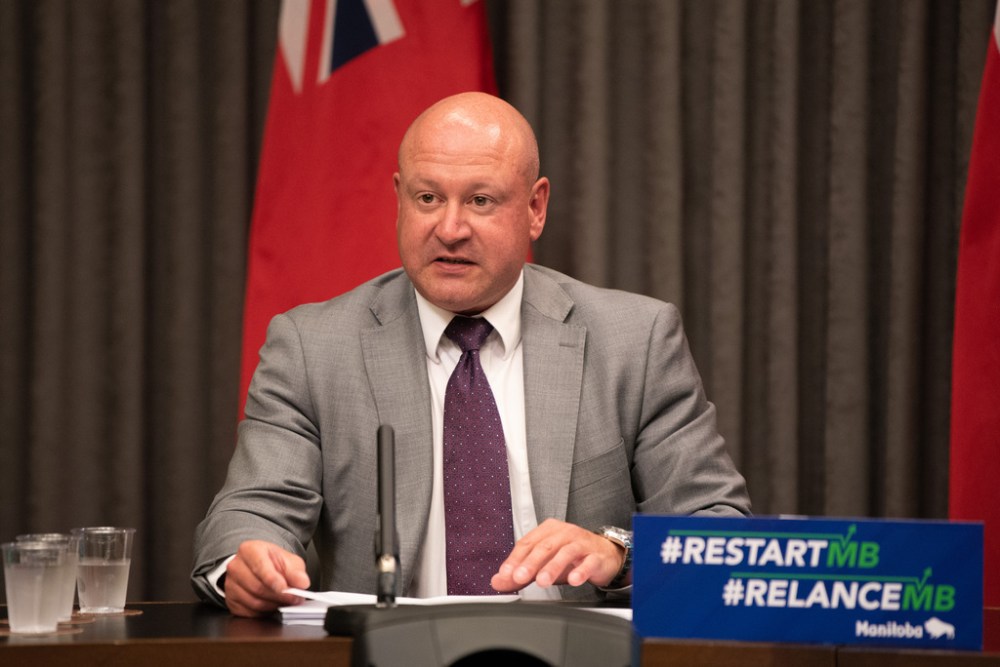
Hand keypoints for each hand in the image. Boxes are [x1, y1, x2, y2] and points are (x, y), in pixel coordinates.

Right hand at [223, 540, 310, 616]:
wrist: (259, 566)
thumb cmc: (272, 562)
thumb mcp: (288, 561)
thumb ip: (296, 571)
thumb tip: (302, 582)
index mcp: (250, 550)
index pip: (260, 566)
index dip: (274, 580)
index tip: (286, 588)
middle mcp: (236, 566)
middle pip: (257, 587)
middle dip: (279, 596)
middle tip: (294, 598)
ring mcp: (230, 584)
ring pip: (254, 602)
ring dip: (274, 605)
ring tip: (285, 601)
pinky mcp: (231, 600)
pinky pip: (249, 612)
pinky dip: (264, 612)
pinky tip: (273, 605)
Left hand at [490, 518, 624, 591]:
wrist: (603, 555)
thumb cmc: (571, 558)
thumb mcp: (543, 565)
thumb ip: (521, 573)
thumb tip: (497, 582)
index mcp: (548, 531)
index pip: (527, 543)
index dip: (515, 559)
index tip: (505, 574)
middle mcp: (564, 533)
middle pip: (544, 546)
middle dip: (531, 563)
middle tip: (520, 577)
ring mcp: (581, 543)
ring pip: (565, 552)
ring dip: (552, 567)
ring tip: (542, 582)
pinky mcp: (596, 556)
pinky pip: (588, 562)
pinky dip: (581, 570)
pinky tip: (573, 580)